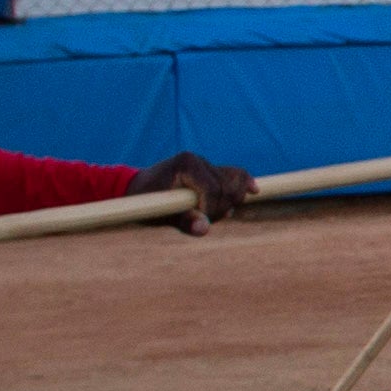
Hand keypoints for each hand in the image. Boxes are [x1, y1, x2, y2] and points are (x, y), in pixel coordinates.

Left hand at [133, 150, 255, 231]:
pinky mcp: (209, 171)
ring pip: (232, 183)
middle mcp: (198, 160)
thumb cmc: (144, 202)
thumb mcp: (161, 215)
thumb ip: (183, 221)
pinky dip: (242, 184)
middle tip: (204, 220)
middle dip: (219, 207)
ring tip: (214, 214)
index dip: (210, 209)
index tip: (199, 221)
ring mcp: (205, 164)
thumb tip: (204, 229)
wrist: (135, 189)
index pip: (213, 188)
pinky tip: (254, 191)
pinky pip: (233, 176)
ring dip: (228, 202)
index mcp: (186, 164)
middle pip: (226, 187)